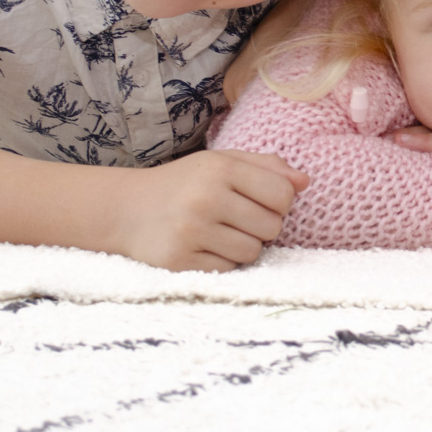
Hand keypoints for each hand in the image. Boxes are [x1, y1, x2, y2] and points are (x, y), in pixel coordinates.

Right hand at [111, 150, 308, 271]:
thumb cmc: (185, 183)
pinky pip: (228, 269)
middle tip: (239, 218)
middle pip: (272, 227)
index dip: (281, 202)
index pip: (283, 194)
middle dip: (263, 226)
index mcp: (221, 168)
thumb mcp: (223, 162)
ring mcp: (191, 231)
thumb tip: (305, 182)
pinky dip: (224, 261)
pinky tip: (205, 246)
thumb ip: (267, 167)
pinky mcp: (180, 260)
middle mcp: (206, 197)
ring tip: (222, 232)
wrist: (125, 209)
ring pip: (253, 251)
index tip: (263, 202)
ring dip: (245, 246)